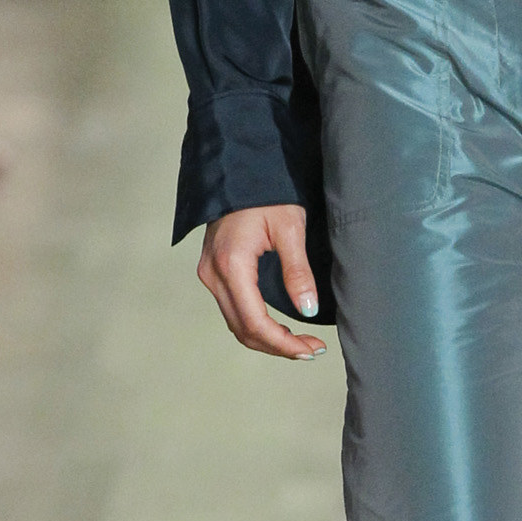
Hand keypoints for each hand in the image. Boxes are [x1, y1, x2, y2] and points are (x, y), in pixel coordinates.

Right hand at [196, 205, 326, 358]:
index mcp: (232, 264)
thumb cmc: (268, 193)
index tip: (311, 349)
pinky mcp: (213, 271)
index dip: (283, 343)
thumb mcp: (290, 228)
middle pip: (243, 329)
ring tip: (301, 344)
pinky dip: (256, 325)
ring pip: (236, 323)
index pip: (255, 321)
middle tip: (312, 351)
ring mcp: (209, 273)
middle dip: (278, 346)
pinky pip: (233, 310)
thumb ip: (297, 271)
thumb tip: (308, 310)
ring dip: (268, 339)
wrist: (240, 170)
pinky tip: (280, 328)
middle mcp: (213, 273)